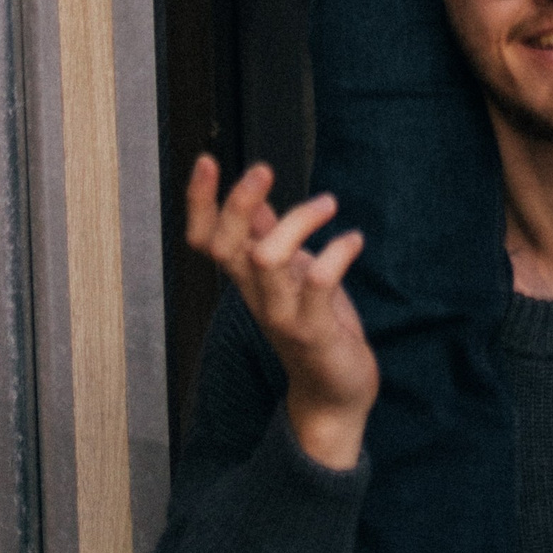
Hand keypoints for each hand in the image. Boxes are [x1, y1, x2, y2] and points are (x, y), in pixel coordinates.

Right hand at [185, 156, 379, 469]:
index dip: (199, 202)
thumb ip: (268, 235)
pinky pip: (318, 285)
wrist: (335, 392)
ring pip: (267, 259)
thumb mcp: (288, 274)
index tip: (206, 160)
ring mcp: (282, 314)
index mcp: (246, 278)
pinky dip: (337, 253)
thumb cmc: (313, 323)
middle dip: (240, 202)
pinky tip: (354, 239)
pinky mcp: (315, 331)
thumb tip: (256, 193)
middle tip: (265, 168)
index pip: (204, 239)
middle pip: (227, 246)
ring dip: (298, 222)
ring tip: (329, 203)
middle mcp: (256, 295)